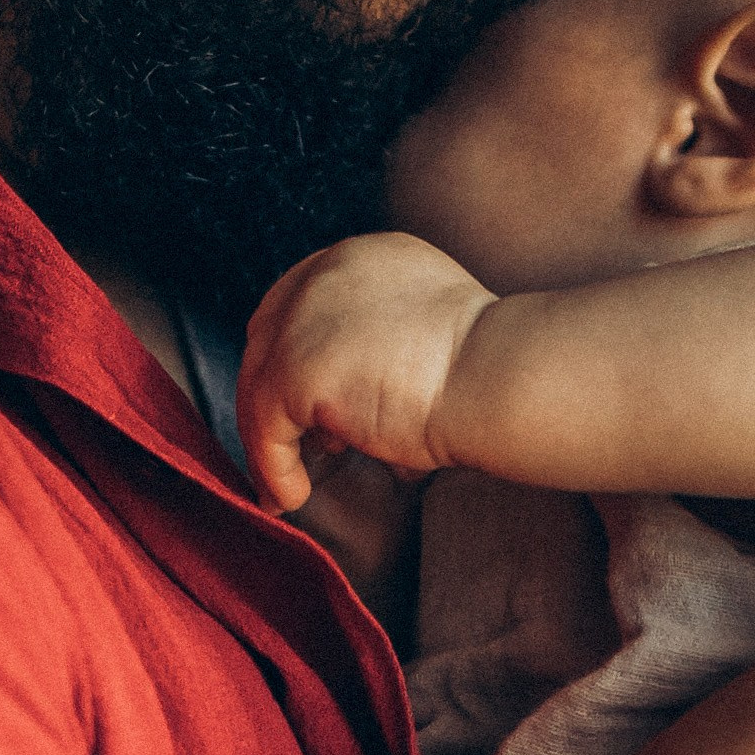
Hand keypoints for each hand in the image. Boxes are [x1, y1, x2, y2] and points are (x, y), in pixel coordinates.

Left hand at [238, 234, 495, 509]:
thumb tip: (343, 425)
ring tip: (291, 485)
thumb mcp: (423, 342)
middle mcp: (326, 274)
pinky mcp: (297, 365)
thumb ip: (378, 355)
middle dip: (271, 400)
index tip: (299, 412)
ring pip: (258, 385)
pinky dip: (273, 468)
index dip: (290, 358)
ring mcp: (306, 317)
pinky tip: (295, 495)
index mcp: (360, 259)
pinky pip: (264, 427)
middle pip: (267, 340)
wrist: (496, 377)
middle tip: (287, 454)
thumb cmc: (483, 376)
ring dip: (270, 441)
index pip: (297, 304)